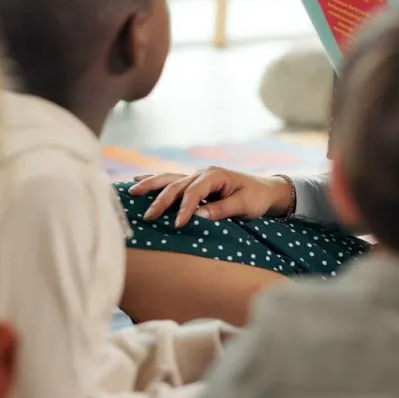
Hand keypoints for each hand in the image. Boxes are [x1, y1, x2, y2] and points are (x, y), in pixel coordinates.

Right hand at [129, 167, 294, 226]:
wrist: (266, 190)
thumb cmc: (256, 197)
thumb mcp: (244, 205)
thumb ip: (221, 209)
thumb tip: (198, 216)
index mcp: (214, 175)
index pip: (193, 192)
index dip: (184, 208)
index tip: (178, 224)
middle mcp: (202, 173)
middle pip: (176, 184)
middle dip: (161, 200)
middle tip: (148, 216)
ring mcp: (197, 176)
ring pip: (169, 179)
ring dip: (151, 185)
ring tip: (132, 190)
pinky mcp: (195, 183)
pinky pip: (172, 180)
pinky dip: (155, 181)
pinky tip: (139, 180)